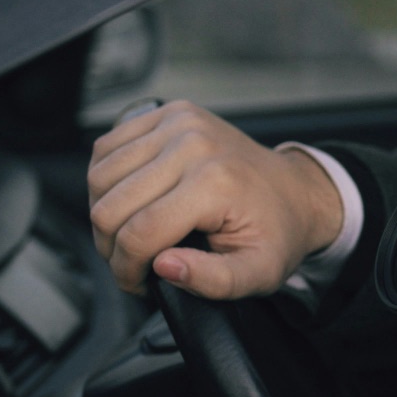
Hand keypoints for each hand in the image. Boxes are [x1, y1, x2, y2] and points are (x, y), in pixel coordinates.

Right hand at [87, 101, 342, 298]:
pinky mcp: (170, 112)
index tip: (137, 284)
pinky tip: (130, 200)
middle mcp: (193, 144)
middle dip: (112, 247)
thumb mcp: (259, 273)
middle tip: (132, 263)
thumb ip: (212, 281)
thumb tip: (162, 267)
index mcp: (215, 183)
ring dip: (105, 213)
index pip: (139, 234)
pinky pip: (107, 148)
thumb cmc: (277, 233)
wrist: (296, 191)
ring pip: (100, 176)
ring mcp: (179, 122)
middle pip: (111, 206)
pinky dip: (106, 180)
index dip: (126, 270)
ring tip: (131, 233)